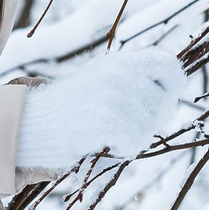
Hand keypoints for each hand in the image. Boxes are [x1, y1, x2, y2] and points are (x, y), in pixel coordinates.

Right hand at [13, 48, 182, 175]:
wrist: (35, 123)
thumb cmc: (72, 108)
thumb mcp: (104, 79)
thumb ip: (135, 80)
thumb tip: (174, 91)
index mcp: (123, 60)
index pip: (170, 66)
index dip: (172, 87)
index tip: (160, 101)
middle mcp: (123, 72)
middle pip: (163, 105)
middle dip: (148, 121)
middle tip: (118, 123)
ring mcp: (118, 95)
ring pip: (150, 128)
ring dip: (132, 138)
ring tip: (104, 131)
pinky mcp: (112, 119)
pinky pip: (136, 143)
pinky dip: (121, 149)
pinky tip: (100, 141)